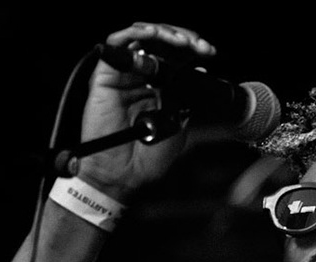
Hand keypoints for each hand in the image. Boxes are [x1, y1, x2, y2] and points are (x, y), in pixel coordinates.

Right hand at [74, 21, 216, 201]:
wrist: (124, 176)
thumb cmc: (148, 158)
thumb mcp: (177, 123)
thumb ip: (184, 98)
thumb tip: (198, 73)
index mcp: (158, 87)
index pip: (175, 57)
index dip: (192, 50)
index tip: (210, 53)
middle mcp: (140, 77)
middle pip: (160, 42)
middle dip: (183, 38)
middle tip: (200, 46)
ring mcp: (123, 75)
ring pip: (140, 36)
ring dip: (163, 32)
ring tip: (181, 41)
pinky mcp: (105, 75)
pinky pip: (116, 43)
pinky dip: (136, 33)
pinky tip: (154, 35)